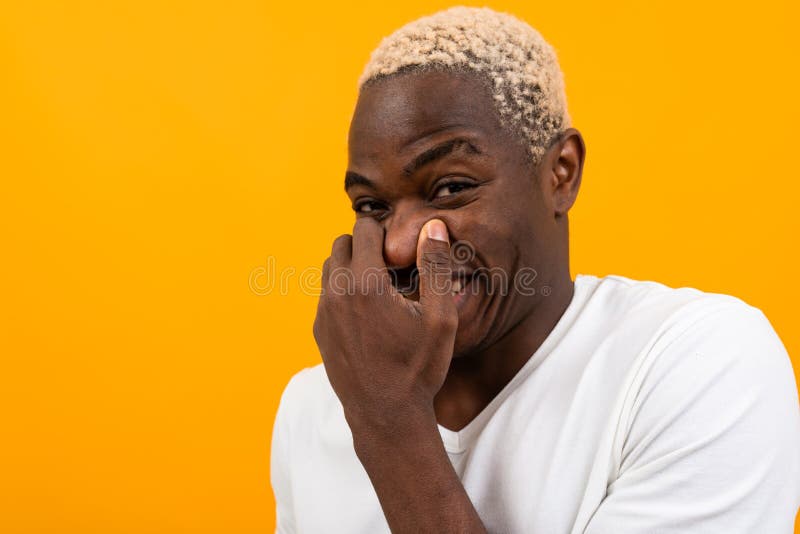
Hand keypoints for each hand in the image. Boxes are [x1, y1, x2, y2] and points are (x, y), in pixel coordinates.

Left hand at [313, 217, 457, 438]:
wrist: (386, 415)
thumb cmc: (418, 368)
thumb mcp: (439, 317)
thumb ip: (435, 266)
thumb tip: (433, 226)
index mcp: (366, 283)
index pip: (364, 228)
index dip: (385, 233)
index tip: (401, 255)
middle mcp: (337, 293)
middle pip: (341, 243)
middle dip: (365, 246)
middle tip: (391, 269)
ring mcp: (323, 312)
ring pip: (329, 267)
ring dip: (351, 267)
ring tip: (380, 290)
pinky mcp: (319, 330)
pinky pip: (326, 295)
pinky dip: (343, 292)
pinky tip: (368, 315)